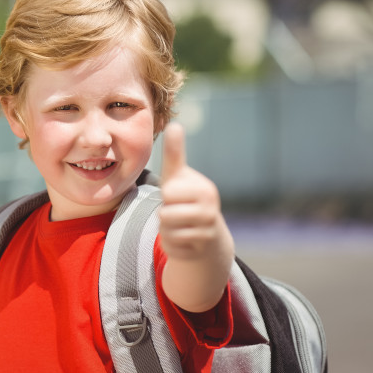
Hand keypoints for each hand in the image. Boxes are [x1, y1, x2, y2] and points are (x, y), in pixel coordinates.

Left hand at [158, 122, 225, 260]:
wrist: (204, 234)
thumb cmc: (185, 198)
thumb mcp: (177, 177)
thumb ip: (174, 154)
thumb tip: (175, 124)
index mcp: (203, 188)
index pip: (170, 190)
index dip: (169, 192)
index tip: (177, 168)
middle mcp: (210, 207)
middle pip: (165, 209)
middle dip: (163, 211)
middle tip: (175, 210)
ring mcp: (208, 228)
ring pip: (167, 228)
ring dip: (166, 228)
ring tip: (178, 223)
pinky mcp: (201, 248)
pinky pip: (172, 245)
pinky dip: (171, 243)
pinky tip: (183, 237)